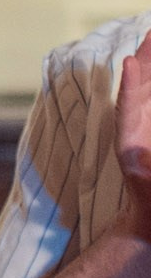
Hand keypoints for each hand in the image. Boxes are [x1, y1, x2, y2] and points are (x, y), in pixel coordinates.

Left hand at [118, 29, 150, 239]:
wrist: (149, 218)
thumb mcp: (150, 179)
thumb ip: (149, 164)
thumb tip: (142, 151)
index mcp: (131, 144)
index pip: (129, 110)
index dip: (131, 87)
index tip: (130, 62)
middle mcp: (135, 130)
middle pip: (141, 88)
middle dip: (148, 59)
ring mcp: (144, 126)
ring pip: (150, 86)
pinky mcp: (148, 127)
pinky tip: (148, 62)